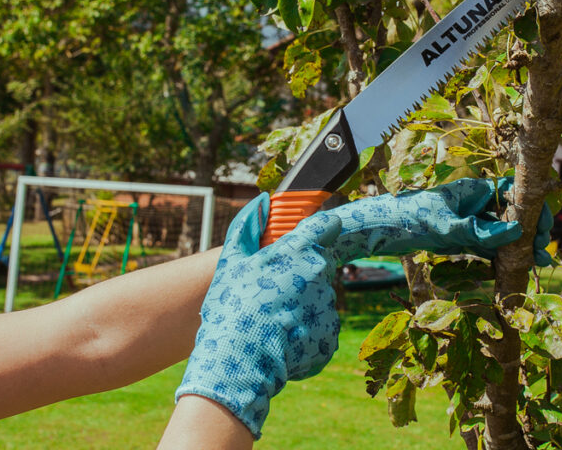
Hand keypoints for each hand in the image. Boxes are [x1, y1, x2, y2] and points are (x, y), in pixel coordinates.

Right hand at [175, 194, 342, 438]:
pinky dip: (304, 334)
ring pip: (319, 299)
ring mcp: (329, 306)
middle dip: (303, 275)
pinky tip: (280, 341)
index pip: (326, 226)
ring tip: (272, 322)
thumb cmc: (231, 307)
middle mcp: (322, 274)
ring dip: (303, 306)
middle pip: (322, 265)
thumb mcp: (231, 262)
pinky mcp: (331, 336)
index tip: (306, 242)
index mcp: (300, 250)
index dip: (318, 231)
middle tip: (272, 293)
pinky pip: (320, 330)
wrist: (239, 360)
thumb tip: (262, 200)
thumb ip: (247, 227)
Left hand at [324, 177, 553, 265]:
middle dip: (531, 231)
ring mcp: (471, 222)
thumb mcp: (446, 226)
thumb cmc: (411, 219)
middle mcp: (476, 204)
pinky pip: (491, 247)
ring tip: (540, 263)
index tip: (543, 225)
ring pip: (504, 234)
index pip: (513, 193)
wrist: (382, 232)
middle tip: (543, 250)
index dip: (532, 207)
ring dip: (521, 247)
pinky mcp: (464, 240)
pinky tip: (519, 268)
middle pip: (513, 215)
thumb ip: (479, 231)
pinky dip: (505, 257)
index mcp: (474, 190)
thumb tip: (516, 232)